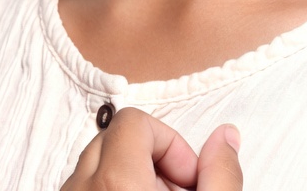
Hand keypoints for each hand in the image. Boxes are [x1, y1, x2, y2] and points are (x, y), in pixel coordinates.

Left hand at [61, 107, 241, 190]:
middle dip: (150, 160)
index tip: (189, 178)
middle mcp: (80, 190)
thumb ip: (221, 176)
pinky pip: (81, 189)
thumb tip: (226, 138)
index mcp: (114, 183)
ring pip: (93, 168)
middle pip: (112, 140)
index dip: (169, 143)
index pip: (134, 121)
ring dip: (128, 179)